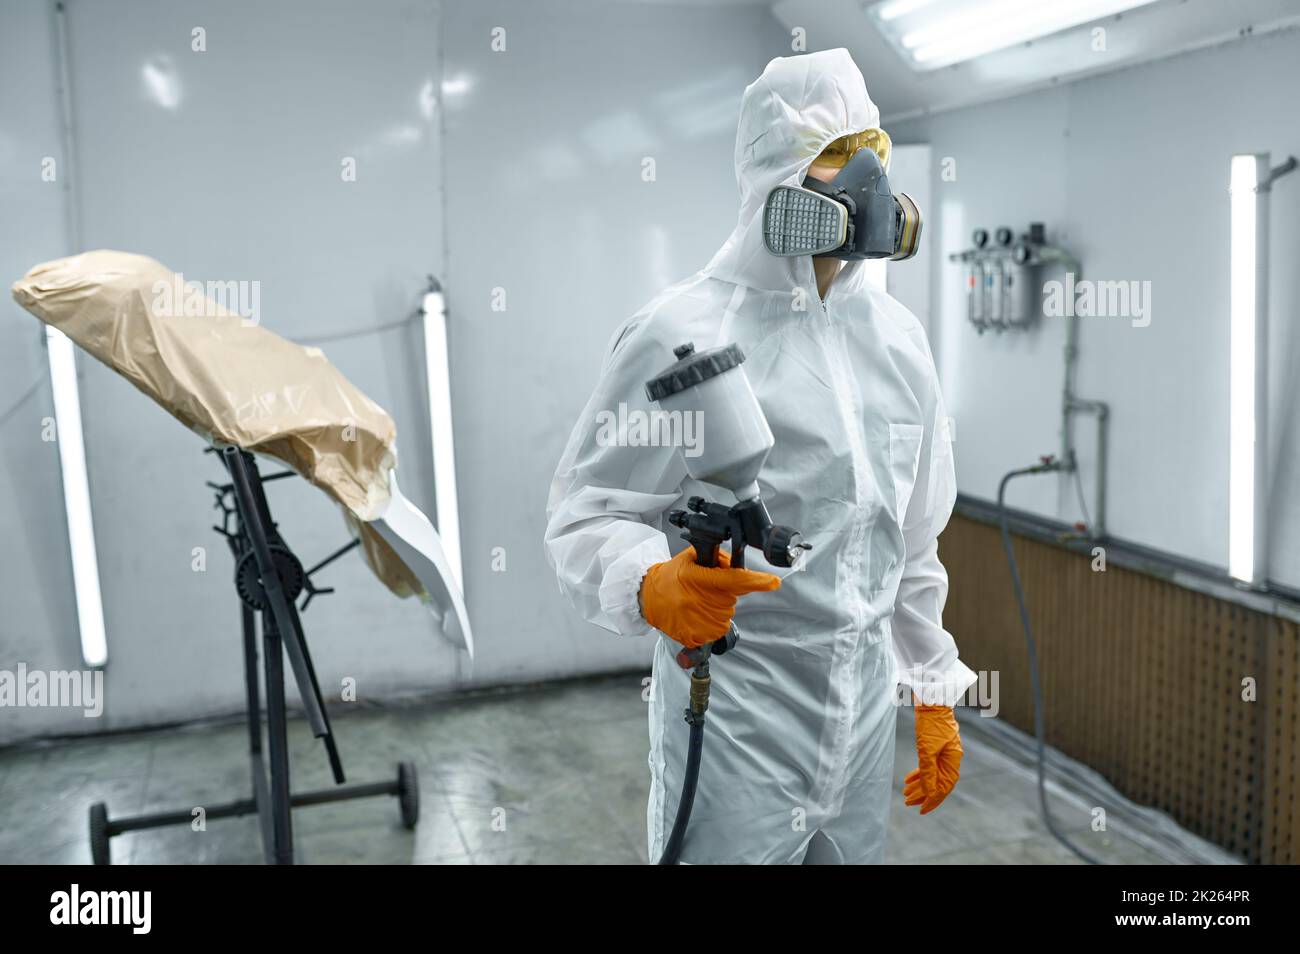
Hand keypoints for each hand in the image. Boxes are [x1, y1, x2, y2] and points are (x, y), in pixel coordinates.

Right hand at [640, 547, 779, 648]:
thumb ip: (716, 559)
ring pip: (726, 615)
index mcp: (699, 579)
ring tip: (696, 601)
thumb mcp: (691, 558)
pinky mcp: (695, 637)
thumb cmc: (671, 576)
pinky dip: (710, 623)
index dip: (756, 581)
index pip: (733, 580)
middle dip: (725, 592)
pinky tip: (695, 614)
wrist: (647, 598)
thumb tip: (737, 565)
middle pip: (732, 598)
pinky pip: (716, 631)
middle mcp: (699, 601)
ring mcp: (697, 621)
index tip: (773, 582)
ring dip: (717, 608)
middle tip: (705, 587)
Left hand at [904, 703, 961, 814]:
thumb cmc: (930, 723)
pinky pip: (928, 764)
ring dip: (919, 784)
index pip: (944, 787)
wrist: (931, 699)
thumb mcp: (926, 748)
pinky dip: (918, 772)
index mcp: (953, 760)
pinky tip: (907, 778)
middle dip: (922, 794)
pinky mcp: (935, 745)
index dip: (932, 800)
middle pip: (938, 782)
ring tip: (905, 792)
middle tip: (907, 802)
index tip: (920, 809)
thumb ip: (928, 771)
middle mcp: (951, 758)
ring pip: (932, 773)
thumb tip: (929, 792)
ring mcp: (943, 751)